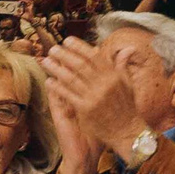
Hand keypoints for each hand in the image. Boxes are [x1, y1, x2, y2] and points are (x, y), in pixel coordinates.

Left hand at [42, 37, 148, 161]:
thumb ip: (122, 65)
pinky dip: (57, 87)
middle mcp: (104, 84)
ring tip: (46, 61)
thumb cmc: (127, 108)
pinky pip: (68, 95)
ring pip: (71, 78)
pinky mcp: (86, 110)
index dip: (79, 47)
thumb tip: (127, 48)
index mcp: (114, 76)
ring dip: (56, 69)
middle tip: (53, 48)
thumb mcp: (128, 84)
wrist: (128, 132)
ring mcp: (94, 97)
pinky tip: (49, 81)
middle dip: (64, 55)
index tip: (67, 40)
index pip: (94, 56)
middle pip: (80, 65)